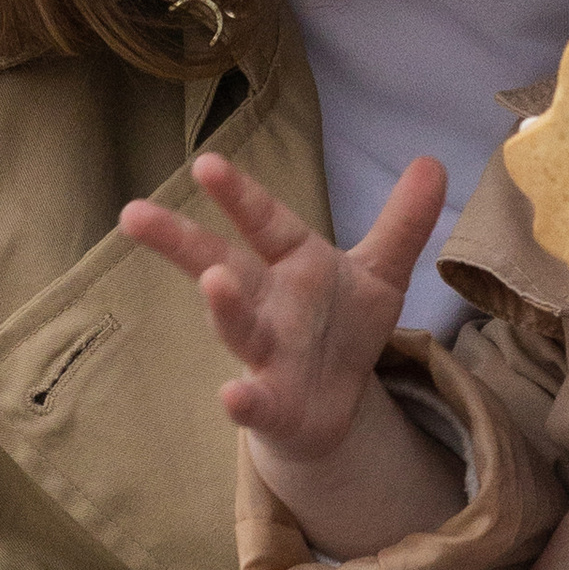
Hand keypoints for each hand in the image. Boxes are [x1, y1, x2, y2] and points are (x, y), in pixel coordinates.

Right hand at [121, 153, 444, 466]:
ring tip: (212, 281)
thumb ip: (404, 221)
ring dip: (224, 307)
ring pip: (237, 328)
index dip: (238, 194)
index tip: (206, 163)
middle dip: (180, 240)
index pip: (263, 222)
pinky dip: (242, 402)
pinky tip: (230, 397)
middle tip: (135, 214)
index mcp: (292, 262)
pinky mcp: (272, 406)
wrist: (332, 408)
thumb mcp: (380, 272)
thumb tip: (433, 161)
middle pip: (219, 263)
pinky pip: (255, 403)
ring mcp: (265, 355)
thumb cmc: (340, 328)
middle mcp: (267, 303)